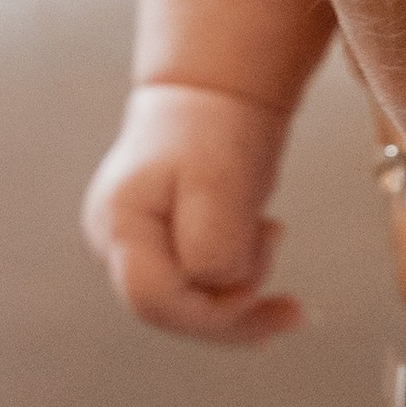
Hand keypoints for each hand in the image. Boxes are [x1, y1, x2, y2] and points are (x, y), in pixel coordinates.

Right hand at [81, 82, 302, 342]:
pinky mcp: (156, 250)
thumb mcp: (222, 181)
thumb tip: (218, 287)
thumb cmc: (214, 127)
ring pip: (185, 307)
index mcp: (120, 224)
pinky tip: (264, 254)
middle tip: (293, 305)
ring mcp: (131, 248)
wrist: (212, 93)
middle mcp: (112, 243)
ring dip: (240, 296)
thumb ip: (215, 243)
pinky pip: (194, 289)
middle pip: (168, 313)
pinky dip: (235, 286)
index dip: (209, 312)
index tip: (260, 288)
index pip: (154, 301)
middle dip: (233, 313)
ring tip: (274, 237)